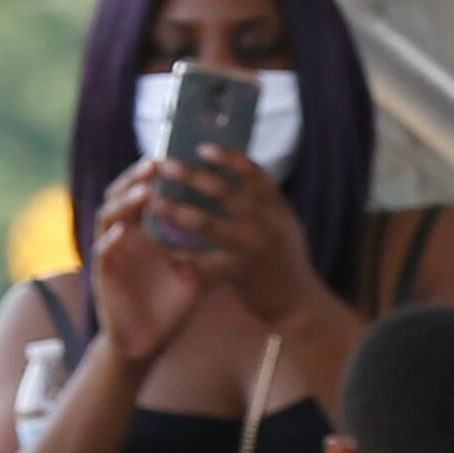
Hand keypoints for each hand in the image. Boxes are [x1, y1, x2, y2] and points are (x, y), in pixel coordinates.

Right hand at [93, 162, 206, 363]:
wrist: (148, 341)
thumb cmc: (171, 303)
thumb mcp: (196, 269)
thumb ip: (207, 245)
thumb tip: (239, 222)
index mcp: (146, 231)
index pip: (146, 192)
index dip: (156, 173)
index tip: (175, 155)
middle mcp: (125, 236)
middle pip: (123, 195)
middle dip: (137, 178)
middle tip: (155, 164)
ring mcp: (113, 254)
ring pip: (109, 218)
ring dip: (125, 203)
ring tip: (144, 192)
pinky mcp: (104, 276)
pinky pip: (103, 254)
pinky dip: (111, 241)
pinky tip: (123, 232)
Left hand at [151, 147, 334, 329]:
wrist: (299, 304)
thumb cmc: (287, 262)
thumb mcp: (284, 225)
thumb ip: (263, 205)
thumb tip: (233, 178)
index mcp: (277, 207)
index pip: (253, 172)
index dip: (227, 157)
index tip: (202, 147)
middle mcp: (265, 223)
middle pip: (223, 191)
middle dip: (191, 176)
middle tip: (165, 166)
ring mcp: (250, 247)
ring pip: (205, 222)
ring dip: (175, 209)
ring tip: (154, 201)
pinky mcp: (236, 272)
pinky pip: (199, 258)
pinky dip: (179, 250)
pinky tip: (162, 244)